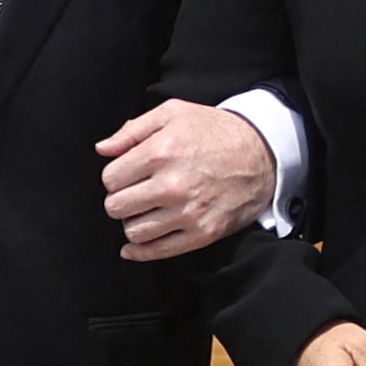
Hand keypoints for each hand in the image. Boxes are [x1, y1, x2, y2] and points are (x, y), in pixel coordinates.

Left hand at [97, 99, 275, 262]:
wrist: (262, 153)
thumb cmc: (215, 131)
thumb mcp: (173, 113)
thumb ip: (133, 130)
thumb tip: (103, 149)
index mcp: (162, 152)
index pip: (111, 179)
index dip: (115, 177)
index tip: (127, 175)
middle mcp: (173, 184)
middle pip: (116, 207)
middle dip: (120, 199)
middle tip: (134, 193)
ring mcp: (189, 212)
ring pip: (133, 231)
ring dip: (133, 222)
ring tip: (144, 211)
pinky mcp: (203, 232)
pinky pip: (158, 251)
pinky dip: (139, 252)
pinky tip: (132, 247)